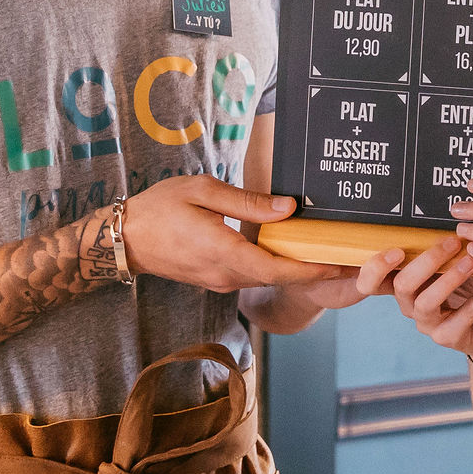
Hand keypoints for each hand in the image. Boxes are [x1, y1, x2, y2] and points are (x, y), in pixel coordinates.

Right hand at [124, 177, 340, 292]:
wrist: (125, 239)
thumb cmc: (160, 208)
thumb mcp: (204, 192)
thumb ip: (247, 203)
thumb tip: (288, 208)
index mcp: (224, 253)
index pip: (277, 269)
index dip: (311, 270)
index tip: (340, 265)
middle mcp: (225, 275)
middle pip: (278, 277)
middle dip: (313, 270)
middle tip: (347, 258)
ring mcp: (219, 281)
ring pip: (265, 277)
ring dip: (294, 268)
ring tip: (325, 252)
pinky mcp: (215, 279)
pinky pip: (251, 274)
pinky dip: (273, 265)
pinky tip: (287, 250)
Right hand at [355, 237, 472, 362]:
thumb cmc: (466, 288)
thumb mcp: (452, 264)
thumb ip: (443, 248)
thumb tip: (451, 216)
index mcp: (403, 285)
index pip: (371, 281)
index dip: (376, 268)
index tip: (397, 250)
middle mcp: (409, 305)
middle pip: (402, 285)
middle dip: (427, 261)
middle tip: (453, 242)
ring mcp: (426, 324)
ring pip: (427, 301)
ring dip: (450, 278)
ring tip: (472, 261)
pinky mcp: (448, 337)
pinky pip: (462, 317)